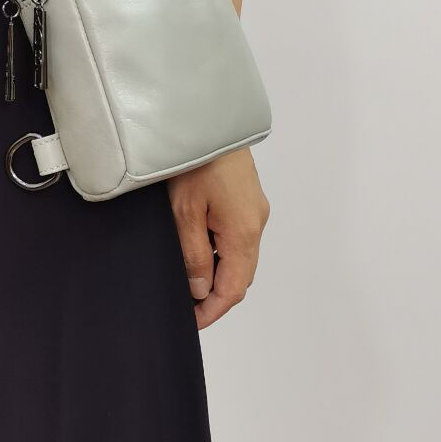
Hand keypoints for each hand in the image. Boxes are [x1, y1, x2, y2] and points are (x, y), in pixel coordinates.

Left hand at [167, 147, 269, 330]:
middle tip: (186, 307)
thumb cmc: (193, 161)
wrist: (205, 119)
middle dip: (215, 297)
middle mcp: (256, 224)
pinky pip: (238, 238)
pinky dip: (220, 254)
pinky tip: (198, 252)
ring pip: (239, 257)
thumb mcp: (184, 213)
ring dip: (218, 274)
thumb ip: (193, 256)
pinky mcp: (248, 200)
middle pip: (241, 276)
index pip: (233, 288)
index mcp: (243, 232)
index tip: (190, 323)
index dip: (212, 311)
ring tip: (188, 282)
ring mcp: (255, 211)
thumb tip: (200, 290)